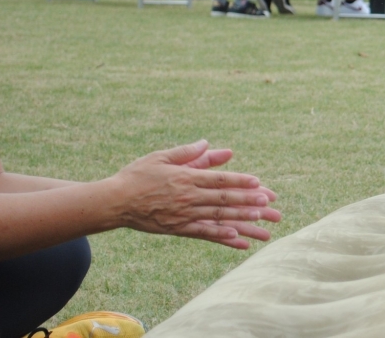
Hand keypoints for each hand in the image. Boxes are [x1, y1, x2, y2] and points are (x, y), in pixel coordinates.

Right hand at [108, 141, 280, 249]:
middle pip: (224, 201)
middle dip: (250, 204)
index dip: (240, 182)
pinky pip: (203, 234)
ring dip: (243, 223)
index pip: (219, 180)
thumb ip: (188, 152)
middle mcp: (188, 198)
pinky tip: (239, 239)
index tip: (259, 184)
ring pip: (218, 219)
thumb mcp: (162, 157)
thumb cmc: (137, 175)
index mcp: (186, 177)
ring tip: (264, 228)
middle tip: (271, 207)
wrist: (113, 202)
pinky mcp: (177, 229)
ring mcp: (183, 215)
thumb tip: (209, 144)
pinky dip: (222, 237)